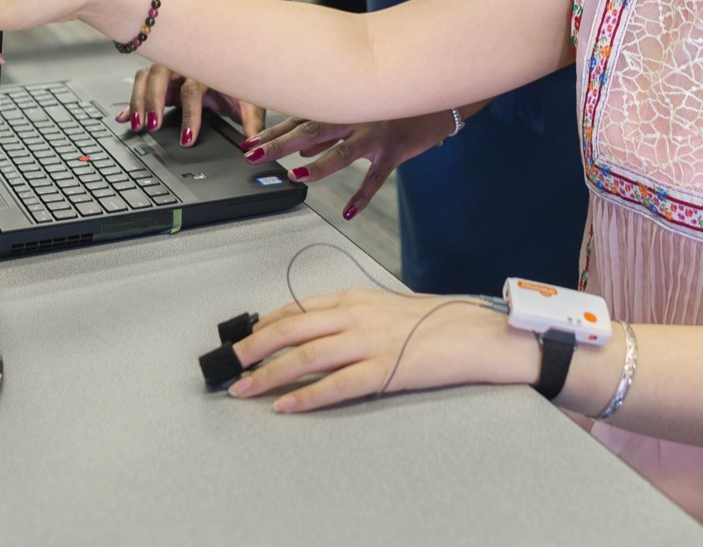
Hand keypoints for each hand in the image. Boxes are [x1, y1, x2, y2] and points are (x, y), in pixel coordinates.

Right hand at [119, 65, 262, 146]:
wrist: (232, 60)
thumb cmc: (238, 81)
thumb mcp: (249, 99)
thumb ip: (251, 122)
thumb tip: (253, 145)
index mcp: (207, 69)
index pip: (193, 90)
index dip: (190, 116)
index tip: (187, 139)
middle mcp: (185, 65)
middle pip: (161, 75)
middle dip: (154, 101)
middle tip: (152, 125)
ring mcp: (171, 69)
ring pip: (146, 77)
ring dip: (138, 100)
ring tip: (136, 124)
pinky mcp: (160, 77)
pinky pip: (140, 83)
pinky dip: (130, 101)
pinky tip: (123, 117)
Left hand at [225, 289, 535, 412]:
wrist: (474, 332)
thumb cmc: (433, 322)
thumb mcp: (385, 309)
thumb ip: (351, 317)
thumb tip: (317, 333)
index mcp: (354, 297)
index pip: (298, 308)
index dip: (265, 324)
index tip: (242, 338)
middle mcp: (356, 315)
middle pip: (292, 328)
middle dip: (254, 347)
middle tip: (228, 363)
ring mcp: (369, 341)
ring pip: (306, 355)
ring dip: (269, 374)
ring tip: (243, 388)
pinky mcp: (385, 369)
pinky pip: (338, 385)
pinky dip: (308, 396)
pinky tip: (286, 406)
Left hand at [242, 112, 458, 220]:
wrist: (441, 93)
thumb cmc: (397, 99)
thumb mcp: (362, 106)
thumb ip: (330, 126)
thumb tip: (300, 146)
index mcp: (344, 101)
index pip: (301, 115)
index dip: (274, 130)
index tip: (250, 141)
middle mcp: (357, 113)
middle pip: (312, 127)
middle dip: (282, 142)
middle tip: (255, 154)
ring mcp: (377, 132)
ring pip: (342, 150)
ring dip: (317, 164)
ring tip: (294, 176)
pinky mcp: (395, 150)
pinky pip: (376, 177)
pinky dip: (362, 197)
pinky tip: (348, 213)